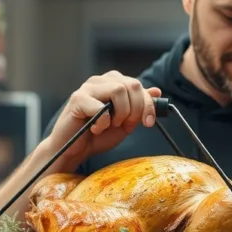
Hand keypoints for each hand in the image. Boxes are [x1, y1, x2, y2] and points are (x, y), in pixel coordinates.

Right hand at [43, 71, 161, 169]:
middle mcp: (101, 81)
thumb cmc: (98, 135)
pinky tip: (95, 129)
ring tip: (111, 125)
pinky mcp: (77, 99)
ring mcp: (88, 88)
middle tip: (126, 125)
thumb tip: (157, 91)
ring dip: (121, 113)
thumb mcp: (126, 122)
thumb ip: (140, 106)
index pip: (139, 86)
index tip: (148, 123)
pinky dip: (103, 122)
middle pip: (132, 85)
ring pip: (119, 90)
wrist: (74, 150)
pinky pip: (100, 106)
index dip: (148, 105)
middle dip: (136, 109)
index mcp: (113, 83)